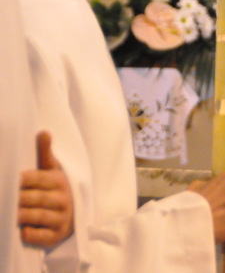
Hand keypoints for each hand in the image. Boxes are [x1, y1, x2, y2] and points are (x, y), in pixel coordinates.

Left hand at [18, 131, 73, 246]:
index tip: (8, 179)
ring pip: (37, 216)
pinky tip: (22, 231)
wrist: (73, 214)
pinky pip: (43, 236)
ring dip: (20, 216)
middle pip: (35, 198)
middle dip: (16, 199)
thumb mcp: (52, 171)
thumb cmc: (56, 189)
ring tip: (7, 213)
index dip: (20, 179)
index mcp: (59, 181)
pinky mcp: (57, 236)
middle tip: (1, 198)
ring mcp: (61, 219)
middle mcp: (63, 199)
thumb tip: (43, 132)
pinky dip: (32, 234)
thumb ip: (45, 153)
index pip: (37, 178)